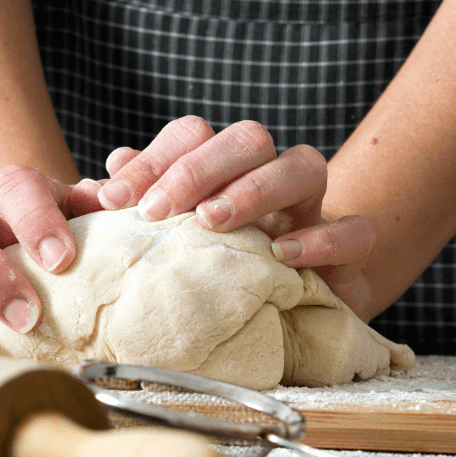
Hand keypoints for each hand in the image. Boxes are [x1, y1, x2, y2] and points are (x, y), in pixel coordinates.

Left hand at [97, 116, 376, 315]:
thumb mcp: (176, 247)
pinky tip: (282, 256)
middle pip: (248, 138)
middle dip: (198, 168)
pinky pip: (354, 231)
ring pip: (304, 166)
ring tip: (211, 222)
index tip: (114, 200)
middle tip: (157, 211)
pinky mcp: (351, 253)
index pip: (194, 135)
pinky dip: (321, 239)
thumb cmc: (229, 278)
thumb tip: (101, 182)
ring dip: (254, 187)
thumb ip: (142, 213)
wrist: (300, 321)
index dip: (153, 159)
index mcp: (228, 173)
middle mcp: (272, 181)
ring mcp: (315, 212)